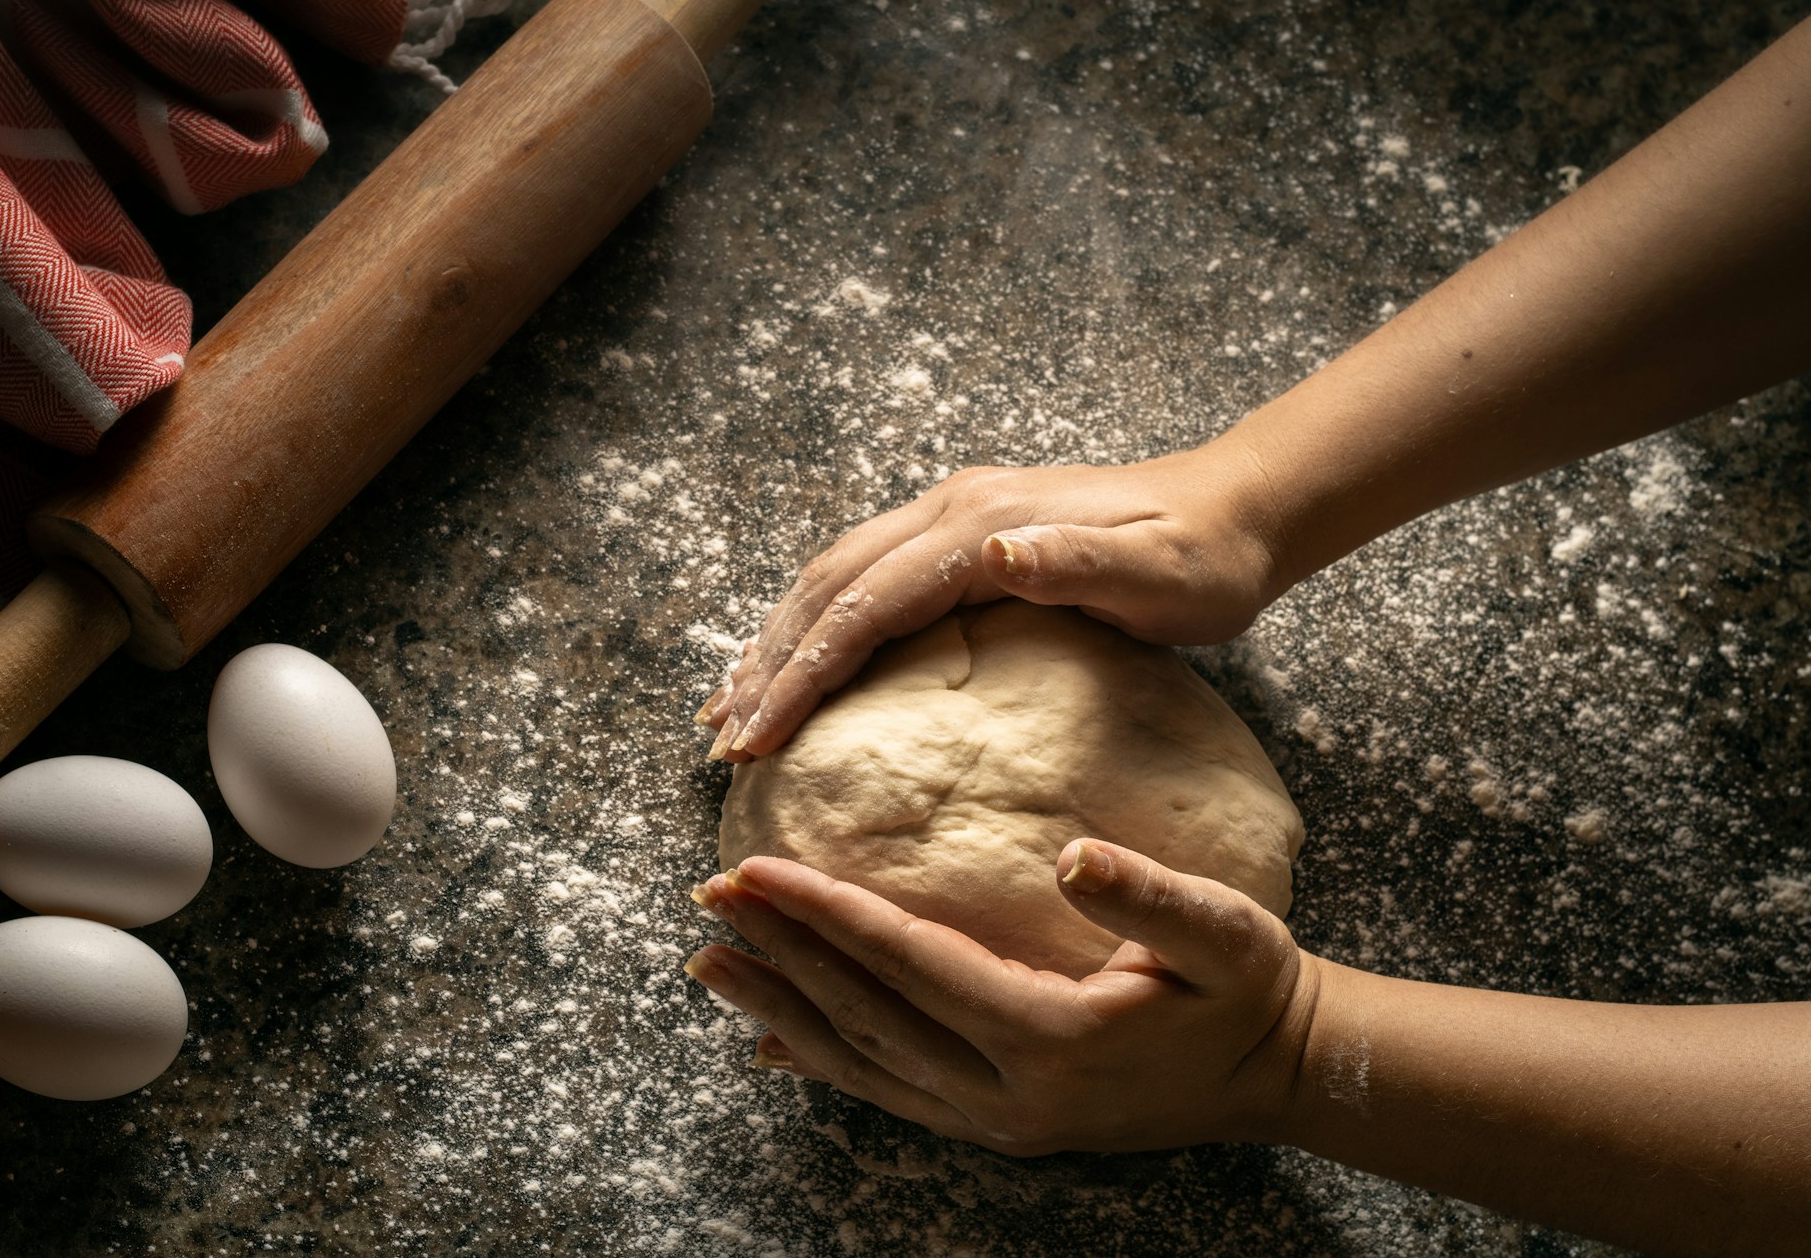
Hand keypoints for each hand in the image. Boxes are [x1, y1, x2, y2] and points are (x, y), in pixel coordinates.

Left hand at [683, 840, 1318, 1155]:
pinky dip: (826, 1064)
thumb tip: (1071, 856)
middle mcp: (1007, 1094)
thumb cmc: (1247, 991)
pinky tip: (774, 1043)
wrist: (1276, 1075)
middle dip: (781, 954)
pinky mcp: (998, 1127)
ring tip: (709, 965)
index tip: (755, 869)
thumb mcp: (1223, 934)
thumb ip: (1149, 897)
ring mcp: (997, 1121)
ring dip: (781, 1010)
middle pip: (865, 1014)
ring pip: (863, 1062)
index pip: (907, 963)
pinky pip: (892, 1094)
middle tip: (707, 898)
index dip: (825, 914)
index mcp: (1050, 1036)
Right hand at [697, 443, 1284, 760]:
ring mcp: (951, 516)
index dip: (801, 675)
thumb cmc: (1202, 560)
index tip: (755, 740)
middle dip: (767, 665)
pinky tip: (796, 659)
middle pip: (828, 589)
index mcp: (979, 527)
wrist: (1235, 509)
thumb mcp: (1157, 570)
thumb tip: (993, 552)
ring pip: (833, 578)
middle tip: (720, 742)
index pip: (863, 608)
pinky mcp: (962, 533)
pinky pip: (863, 578)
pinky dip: (814, 623)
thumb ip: (1076, 560)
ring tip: (727, 708)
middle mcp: (949, 511)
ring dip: (775, 642)